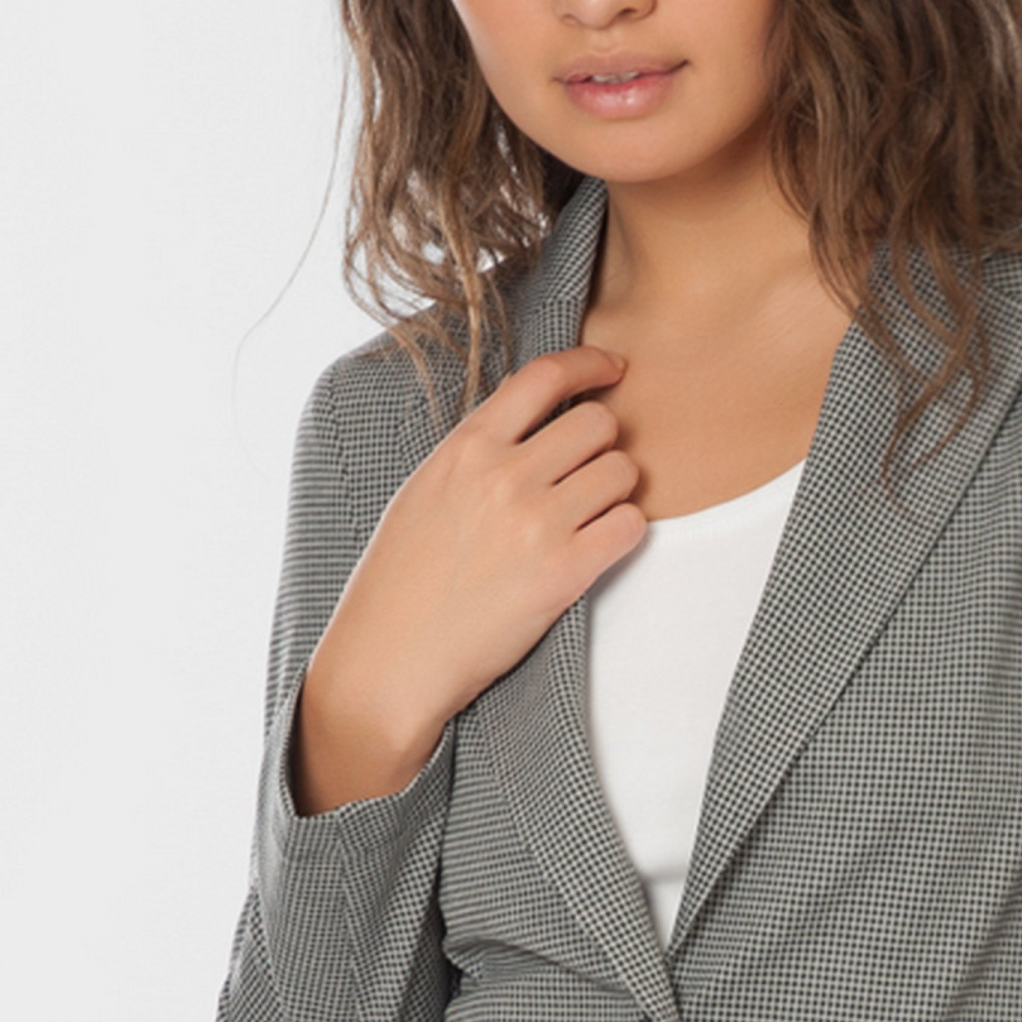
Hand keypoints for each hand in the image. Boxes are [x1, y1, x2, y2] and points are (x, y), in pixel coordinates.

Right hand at [310, 343, 643, 747]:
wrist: (391, 658)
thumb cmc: (400, 582)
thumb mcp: (423, 492)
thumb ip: (476, 454)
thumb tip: (529, 425)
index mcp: (466, 448)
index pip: (545, 375)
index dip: (590, 364)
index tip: (612, 369)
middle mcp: (503, 476)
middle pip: (598, 422)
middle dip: (604, 444)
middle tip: (588, 473)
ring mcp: (536, 523)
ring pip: (622, 471)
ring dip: (618, 490)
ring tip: (590, 515)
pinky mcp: (563, 573)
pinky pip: (631, 525)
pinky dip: (625, 531)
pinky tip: (599, 546)